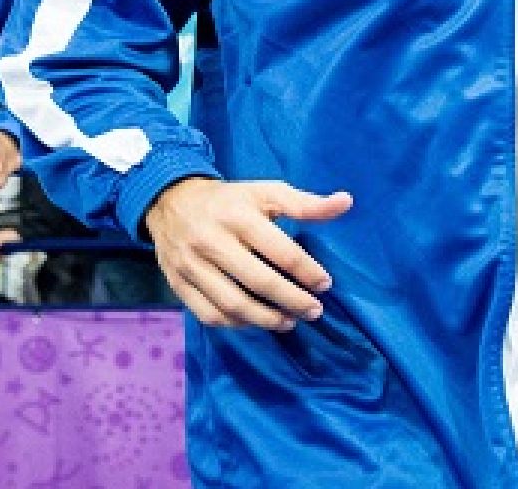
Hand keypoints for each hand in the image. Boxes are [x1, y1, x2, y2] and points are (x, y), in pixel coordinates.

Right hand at [143, 177, 351, 330]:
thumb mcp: (266, 192)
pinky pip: (210, 314)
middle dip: (292, 301)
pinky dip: (237, 324)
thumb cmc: (230, 200)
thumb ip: (306, 204)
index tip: (325, 284)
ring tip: (290, 322)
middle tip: (314, 311)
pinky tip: (257, 322)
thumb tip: (346, 202)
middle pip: (259, 281)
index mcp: (238, 215)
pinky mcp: (178, 283)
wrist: (171, 201)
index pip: (280, 251)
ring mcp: (191, 265)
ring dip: (267, 320)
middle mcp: (212, 241)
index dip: (307, 271)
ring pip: (233, 304)